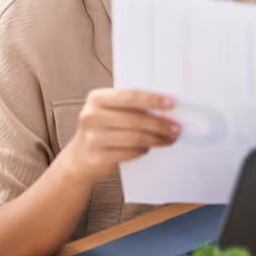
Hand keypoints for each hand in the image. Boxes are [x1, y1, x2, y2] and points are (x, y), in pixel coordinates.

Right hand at [62, 88, 181, 184]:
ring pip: (135, 137)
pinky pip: (130, 152)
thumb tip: (166, 107)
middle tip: (176, 127)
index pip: (130, 96)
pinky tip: (150, 147)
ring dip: (157, 139)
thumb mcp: (110, 112)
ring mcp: (93, 137)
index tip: (172, 103)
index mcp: (97, 98)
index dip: (153, 99)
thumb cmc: (102, 130)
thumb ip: (131, 106)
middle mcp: (92, 116)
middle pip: (136, 118)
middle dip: (160, 124)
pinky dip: (143, 150)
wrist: (79, 159)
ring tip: (169, 139)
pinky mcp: (98, 156)